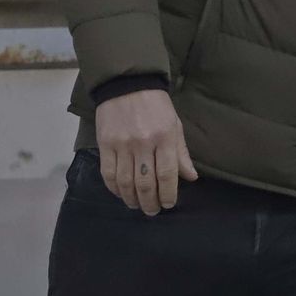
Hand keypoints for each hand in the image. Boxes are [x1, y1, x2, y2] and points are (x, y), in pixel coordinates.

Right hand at [94, 89, 197, 214]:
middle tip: (153, 211)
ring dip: (131, 199)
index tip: (168, 204)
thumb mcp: (175, 125)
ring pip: (125, 182)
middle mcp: (143, 143)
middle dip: (150, 202)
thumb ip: (181, 153)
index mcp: (165, 138)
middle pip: (145, 183)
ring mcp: (122, 145)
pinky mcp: (105, 144)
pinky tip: (121, 193)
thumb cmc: (157, 106)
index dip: (168, 194)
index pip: (167, 174)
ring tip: (137, 205)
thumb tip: (191, 177)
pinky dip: (114, 188)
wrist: (128, 84)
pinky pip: (108, 174)